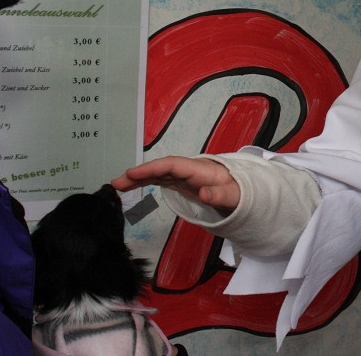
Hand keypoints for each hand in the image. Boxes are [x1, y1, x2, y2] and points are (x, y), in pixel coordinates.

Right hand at [111, 156, 240, 212]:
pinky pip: (161, 180)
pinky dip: (146, 182)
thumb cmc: (240, 191)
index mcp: (200, 169)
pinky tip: (131, 186)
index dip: (152, 168)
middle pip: (161, 168)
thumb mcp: (234, 195)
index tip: (133, 173)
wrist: (244, 191)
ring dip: (138, 178)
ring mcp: (184, 176)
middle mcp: (189, 170)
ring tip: (117, 185)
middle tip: (116, 182)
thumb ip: (220, 195)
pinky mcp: (182, 183)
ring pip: (158, 174)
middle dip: (139, 174)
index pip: (172, 165)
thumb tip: (204, 194)